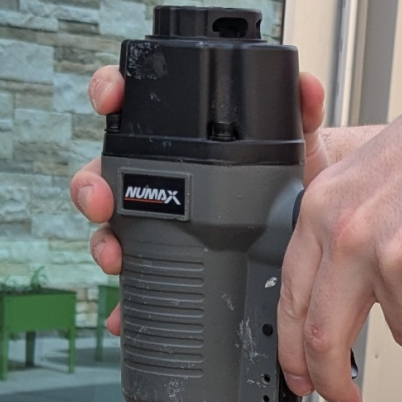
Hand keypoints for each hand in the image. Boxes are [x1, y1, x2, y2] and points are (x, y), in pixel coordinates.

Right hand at [68, 67, 330, 334]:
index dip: (111, 93)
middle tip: (101, 199)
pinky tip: (123, 315)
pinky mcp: (169, 263)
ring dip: (103, 243)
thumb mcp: (299, 143)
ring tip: (114, 257)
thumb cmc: (293, 176)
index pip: (132, 104)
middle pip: (105, 175)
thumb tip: (308, 86)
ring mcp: (158, 223)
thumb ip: (302, 110)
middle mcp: (159, 179)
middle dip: (92, 186)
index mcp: (179, 141)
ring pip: (112, 230)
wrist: (309, 225)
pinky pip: (140, 282)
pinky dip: (127, 301)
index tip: (110, 99)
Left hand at [277, 27, 401, 401]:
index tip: (304, 376)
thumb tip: (340, 295)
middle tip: (348, 400)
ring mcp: (394, 257)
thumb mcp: (372, 173)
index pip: (293, 297)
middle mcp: (350, 234)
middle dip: (335, 381)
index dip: (295, 350)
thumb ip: (347, 229)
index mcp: (326, 209)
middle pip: (326, 337)